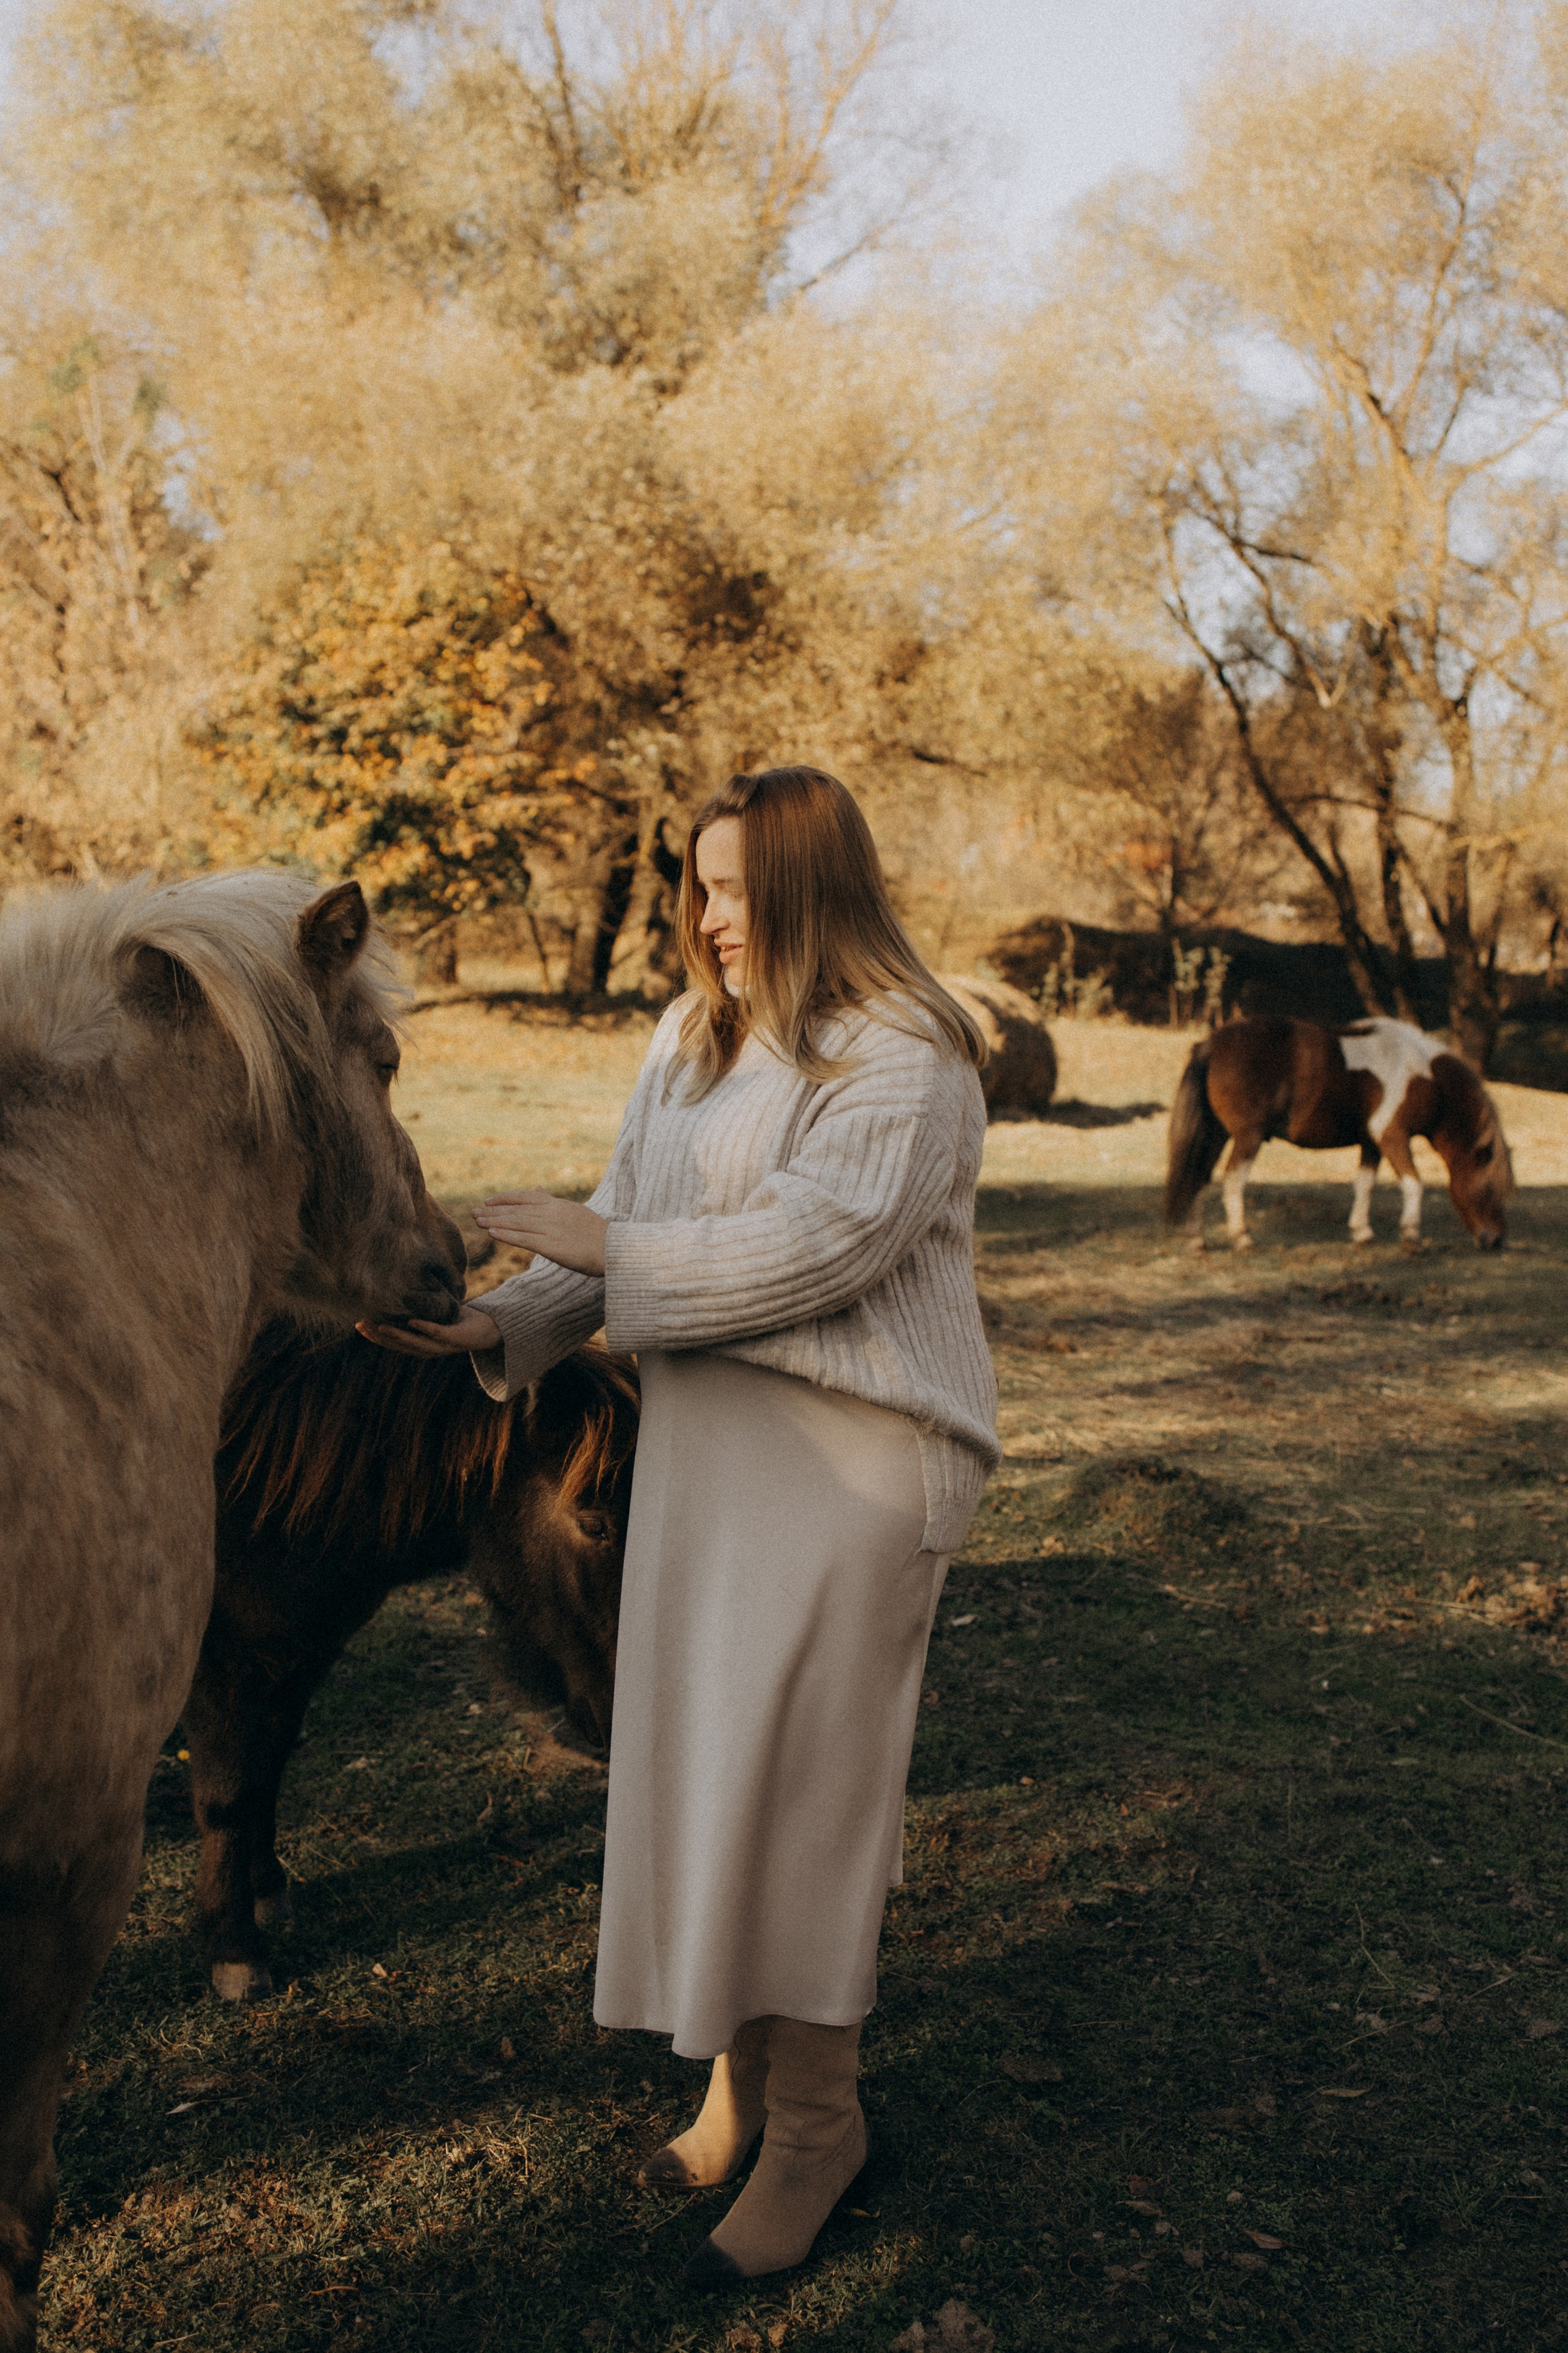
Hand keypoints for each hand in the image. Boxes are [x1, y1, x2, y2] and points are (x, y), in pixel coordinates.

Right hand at [357, 1304, 502, 1357]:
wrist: (490, 1329)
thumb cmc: (460, 1320)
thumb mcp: (436, 1315)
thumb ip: (420, 1311)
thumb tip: (402, 1296)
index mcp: (422, 1345)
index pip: (394, 1342)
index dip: (376, 1336)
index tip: (359, 1325)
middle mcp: (430, 1349)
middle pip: (400, 1345)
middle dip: (379, 1336)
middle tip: (362, 1325)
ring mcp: (442, 1346)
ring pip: (415, 1343)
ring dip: (397, 1335)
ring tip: (379, 1326)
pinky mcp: (456, 1339)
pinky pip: (438, 1333)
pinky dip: (425, 1328)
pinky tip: (412, 1321)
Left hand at [475, 1189, 608, 1274]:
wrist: (615, 1249)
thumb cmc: (598, 1235)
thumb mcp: (576, 1212)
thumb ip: (554, 1202)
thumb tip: (539, 1189)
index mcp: (558, 1205)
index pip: (526, 1197)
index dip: (505, 1199)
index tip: (488, 1201)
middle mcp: (552, 1213)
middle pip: (516, 1209)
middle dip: (493, 1210)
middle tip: (474, 1212)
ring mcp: (551, 1229)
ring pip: (517, 1222)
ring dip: (495, 1221)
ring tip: (477, 1221)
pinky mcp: (552, 1246)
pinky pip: (524, 1239)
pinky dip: (507, 1235)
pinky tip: (492, 1233)